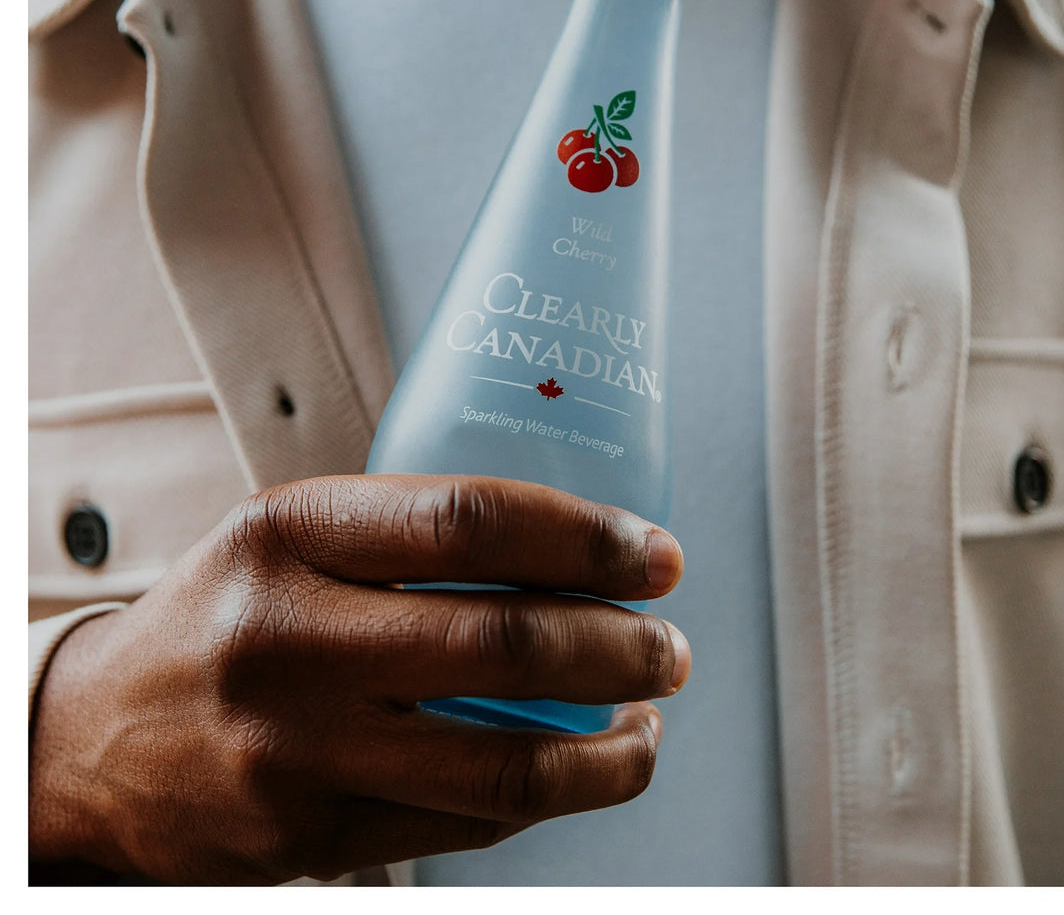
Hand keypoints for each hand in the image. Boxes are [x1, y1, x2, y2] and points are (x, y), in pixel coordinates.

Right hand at [28, 475, 688, 883]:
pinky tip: (588, 765)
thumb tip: (574, 537)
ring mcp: (298, 751)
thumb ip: (410, 530)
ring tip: (653, 713)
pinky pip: (467, 825)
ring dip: (612, 746)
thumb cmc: (228, 612)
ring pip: (502, 765)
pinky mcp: (311, 839)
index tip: (653, 554)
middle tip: (672, 642)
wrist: (93, 742)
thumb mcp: (291, 532)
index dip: (586, 537)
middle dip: (622, 645)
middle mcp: (288, 637)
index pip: (469, 520)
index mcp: (289, 532)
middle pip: (503, 642)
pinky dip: (554, 796)